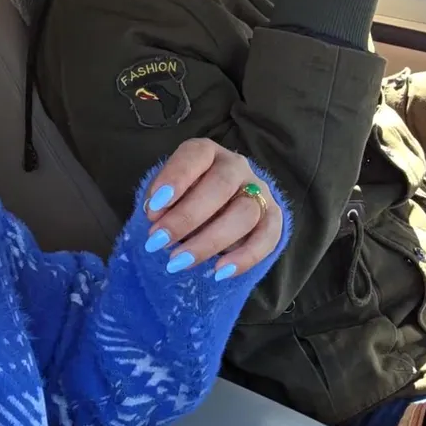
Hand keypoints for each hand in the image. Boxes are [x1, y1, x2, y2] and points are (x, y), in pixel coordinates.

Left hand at [141, 139, 281, 279]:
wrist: (217, 210)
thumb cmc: (184, 199)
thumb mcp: (167, 194)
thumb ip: (160, 202)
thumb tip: (156, 218)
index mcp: (207, 153)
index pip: (196, 154)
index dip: (175, 178)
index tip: (153, 208)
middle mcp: (236, 167)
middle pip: (221, 185)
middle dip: (186, 217)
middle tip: (158, 241)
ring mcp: (259, 190)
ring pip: (244, 213)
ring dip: (209, 241)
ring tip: (179, 262)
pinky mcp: (272, 217)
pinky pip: (268, 237)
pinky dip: (245, 257)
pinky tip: (219, 272)